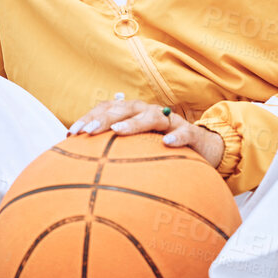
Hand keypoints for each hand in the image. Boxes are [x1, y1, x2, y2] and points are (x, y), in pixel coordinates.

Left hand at [66, 95, 224, 168]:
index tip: (72, 133)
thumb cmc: (162, 151)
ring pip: (151, 116)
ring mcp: (171, 122)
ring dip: (134, 122)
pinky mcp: (192, 133)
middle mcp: (149, 113)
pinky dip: (176, 136)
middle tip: (88, 132)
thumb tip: (82, 169)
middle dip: (104, 118)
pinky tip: (166, 143)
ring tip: (118, 130)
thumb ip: (114, 154)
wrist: (205, 150)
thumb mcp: (137, 152)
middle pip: (124, 108)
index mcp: (133, 114)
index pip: (108, 109)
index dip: (90, 118)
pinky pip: (185, 132)